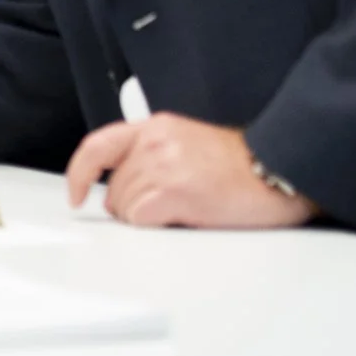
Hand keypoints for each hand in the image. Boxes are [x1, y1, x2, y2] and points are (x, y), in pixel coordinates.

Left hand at [63, 113, 318, 228]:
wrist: (279, 170)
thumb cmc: (243, 166)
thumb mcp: (188, 145)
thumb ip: (152, 156)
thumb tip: (125, 190)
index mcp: (156, 128)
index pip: (98, 146)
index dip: (79, 174)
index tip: (76, 195)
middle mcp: (154, 142)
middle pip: (114, 190)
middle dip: (133, 208)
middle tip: (169, 208)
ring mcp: (162, 166)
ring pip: (126, 210)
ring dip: (149, 219)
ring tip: (186, 209)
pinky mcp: (173, 192)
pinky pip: (141, 220)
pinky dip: (157, 227)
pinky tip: (185, 218)